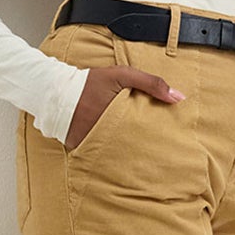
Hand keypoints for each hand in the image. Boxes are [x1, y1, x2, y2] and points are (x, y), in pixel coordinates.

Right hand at [64, 66, 186, 150]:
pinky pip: (97, 156)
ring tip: (136, 159)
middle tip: (155, 156)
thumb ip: (151, 83)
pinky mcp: (79, 150)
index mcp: (117, 119)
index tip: (165, 145)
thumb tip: (179, 98)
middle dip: (142, 151)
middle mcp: (104, 135)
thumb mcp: (122, 75)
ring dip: (124, 155)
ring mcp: (90, 144)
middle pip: (131, 149)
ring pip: (115, 155)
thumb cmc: (90, 82)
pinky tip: (114, 156)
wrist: (55, 91)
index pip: (143, 136)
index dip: (155, 141)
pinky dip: (104, 155)